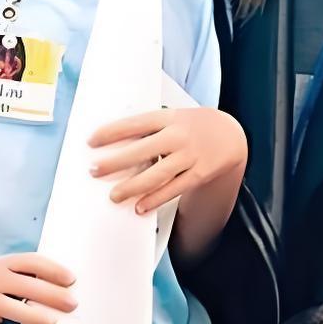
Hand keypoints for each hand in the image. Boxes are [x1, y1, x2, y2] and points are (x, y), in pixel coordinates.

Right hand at [0, 253, 76, 323]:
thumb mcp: (3, 266)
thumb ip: (24, 275)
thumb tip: (55, 288)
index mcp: (7, 264)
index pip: (33, 263)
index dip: (54, 270)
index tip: (71, 279)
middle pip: (28, 287)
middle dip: (52, 296)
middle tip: (71, 305)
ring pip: (12, 309)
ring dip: (34, 318)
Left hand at [89, 106, 247, 213]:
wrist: (230, 135)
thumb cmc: (193, 126)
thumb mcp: (173, 117)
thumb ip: (149, 128)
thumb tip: (114, 143)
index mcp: (169, 117)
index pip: (136, 123)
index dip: (112, 132)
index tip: (91, 142)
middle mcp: (179, 136)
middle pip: (143, 150)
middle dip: (116, 161)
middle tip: (94, 171)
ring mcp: (190, 156)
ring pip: (158, 174)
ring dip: (133, 186)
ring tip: (114, 195)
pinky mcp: (199, 174)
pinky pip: (174, 189)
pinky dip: (156, 199)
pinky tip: (140, 206)